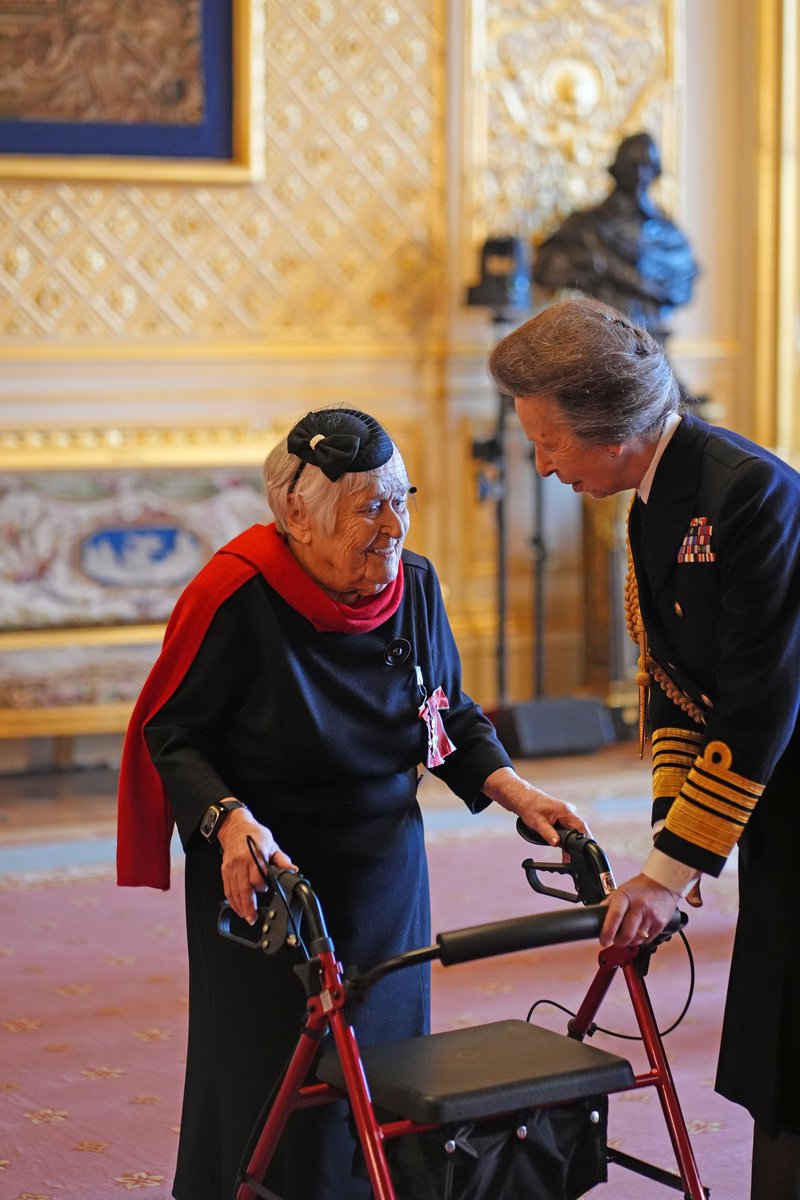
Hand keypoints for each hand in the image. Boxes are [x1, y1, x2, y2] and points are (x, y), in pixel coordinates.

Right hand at [216, 807, 295, 924]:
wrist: (235, 827)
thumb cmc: (254, 834)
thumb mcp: (272, 844)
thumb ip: (282, 860)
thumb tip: (292, 870)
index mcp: (255, 855)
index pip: (257, 877)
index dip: (262, 886)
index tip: (267, 889)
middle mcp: (241, 862)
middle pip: (243, 888)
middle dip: (248, 906)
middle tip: (252, 918)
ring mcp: (231, 867)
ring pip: (234, 891)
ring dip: (239, 906)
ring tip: (246, 916)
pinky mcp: (225, 871)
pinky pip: (227, 889)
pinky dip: (232, 900)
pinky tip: (237, 907)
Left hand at [480, 766, 589, 845]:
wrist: (522, 798)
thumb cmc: (529, 806)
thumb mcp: (538, 823)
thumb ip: (548, 834)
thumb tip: (557, 843)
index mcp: (566, 811)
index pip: (581, 826)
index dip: (585, 838)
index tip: (586, 850)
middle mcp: (568, 811)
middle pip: (578, 830)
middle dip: (576, 844)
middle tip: (571, 858)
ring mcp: (565, 814)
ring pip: (572, 830)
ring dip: (570, 842)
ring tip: (566, 856)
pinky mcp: (561, 816)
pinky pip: (567, 828)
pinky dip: (565, 837)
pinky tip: (562, 846)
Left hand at [599, 872, 679, 948]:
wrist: (663, 882)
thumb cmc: (641, 887)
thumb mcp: (621, 890)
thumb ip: (609, 903)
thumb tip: (597, 917)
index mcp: (625, 896)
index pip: (614, 916)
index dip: (607, 932)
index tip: (603, 940)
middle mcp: (639, 906)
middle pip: (627, 933)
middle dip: (618, 942)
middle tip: (615, 940)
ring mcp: (651, 915)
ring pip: (637, 939)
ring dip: (630, 942)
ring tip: (627, 935)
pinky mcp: (660, 923)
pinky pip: (648, 940)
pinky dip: (641, 940)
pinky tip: (639, 932)